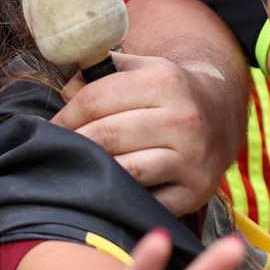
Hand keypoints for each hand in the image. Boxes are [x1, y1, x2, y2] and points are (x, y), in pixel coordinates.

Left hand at [54, 52, 243, 214]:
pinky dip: (122, 197)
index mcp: (165, 82)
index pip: (95, 100)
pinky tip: (107, 189)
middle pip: (107, 136)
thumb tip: (64, 92)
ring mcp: (193, 158)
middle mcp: (184, 119)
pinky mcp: (196, 192)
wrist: (221, 115)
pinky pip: (147, 200)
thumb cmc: (165, 92)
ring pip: (126, 170)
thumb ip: (99, 72)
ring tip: (77, 169)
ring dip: (94, 172)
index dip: (65, 116)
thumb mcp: (140, 68)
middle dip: (74, 144)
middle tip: (55, 151)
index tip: (48, 129)